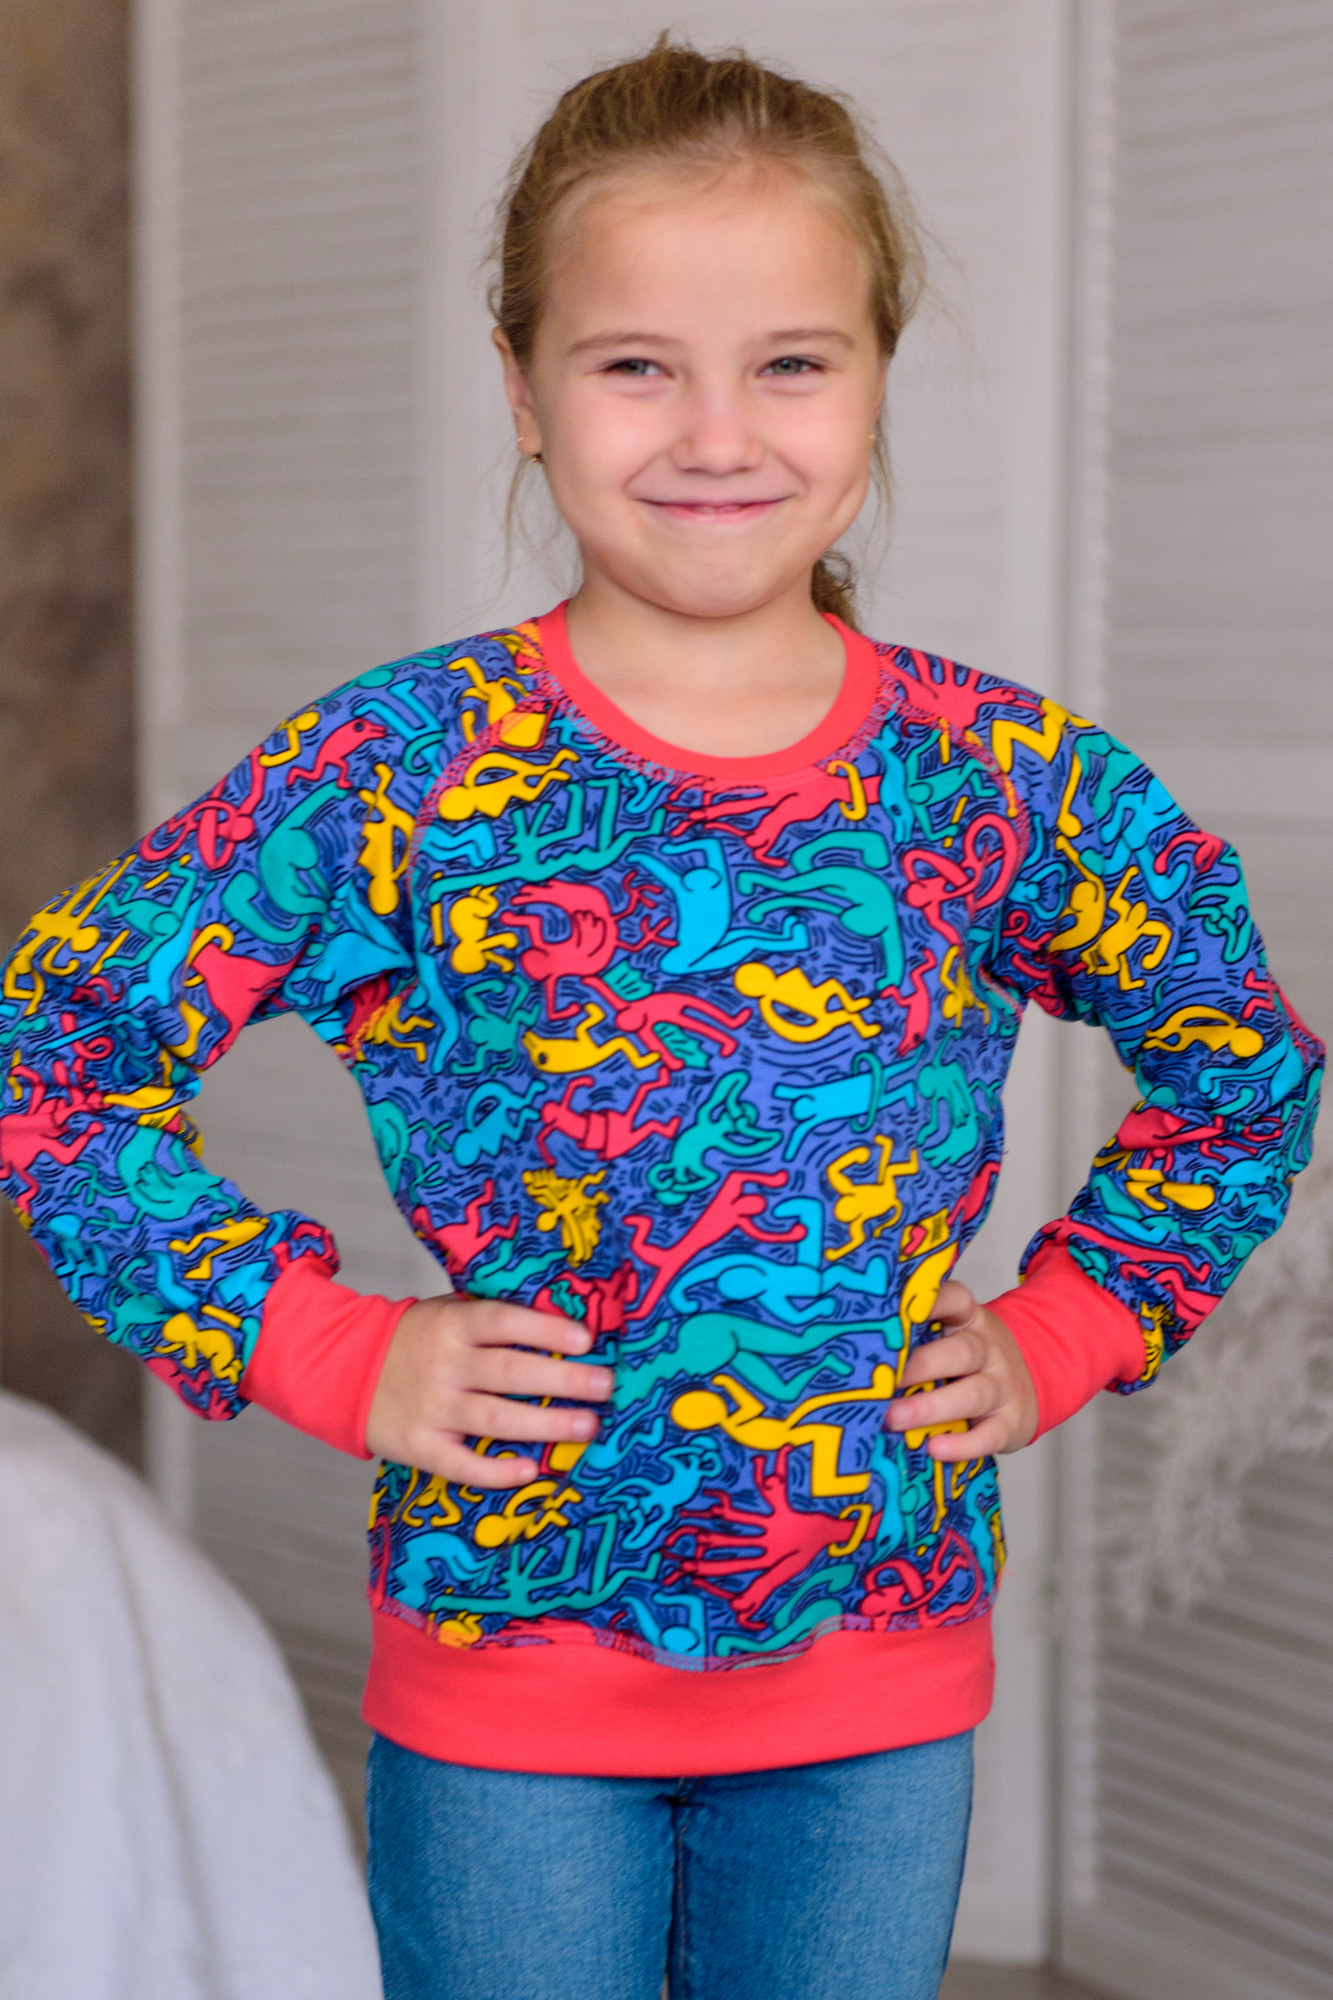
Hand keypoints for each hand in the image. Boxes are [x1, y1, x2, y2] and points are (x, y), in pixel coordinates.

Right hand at [364, 1294, 614, 1488]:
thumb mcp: (448, 1312)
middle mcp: (444, 1365)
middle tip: (606, 1386)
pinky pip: (460, 1464)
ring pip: (493, 1419)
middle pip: (508, 1373)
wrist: (345, 1368)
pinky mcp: (418, 1446)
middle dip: (562, 1380)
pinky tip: (530, 1472)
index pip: (503, 1322)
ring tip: (588, 1427)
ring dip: (545, 1425)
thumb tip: (565, 1322)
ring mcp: (431, 1408)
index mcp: (453, 1324)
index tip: (586, 1339)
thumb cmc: (417, 1339)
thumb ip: (493, 1319)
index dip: (545, 1330)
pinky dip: (494, 1471)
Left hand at [885, 1281, 1038, 1460]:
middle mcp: (988, 1349)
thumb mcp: (951, 1336)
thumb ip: (916, 1337)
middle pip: (961, 1351)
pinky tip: (936, 1449)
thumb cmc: (970, 1361)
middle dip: (920, 1366)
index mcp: (968, 1320)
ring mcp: (1003, 1386)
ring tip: (895, 1419)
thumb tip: (852, 1350)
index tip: (894, 1312)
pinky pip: (990, 1435)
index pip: (955, 1300)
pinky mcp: (1011, 1423)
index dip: (929, 1303)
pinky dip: (963, 1444)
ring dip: (931, 1407)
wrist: (1035, 1381)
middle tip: (882, 1382)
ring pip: (973, 1393)